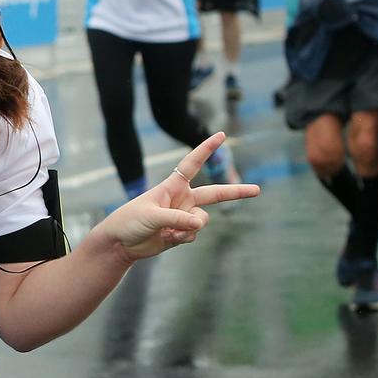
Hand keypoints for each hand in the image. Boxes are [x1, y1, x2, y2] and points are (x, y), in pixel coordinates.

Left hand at [99, 133, 258, 261]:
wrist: (120, 243)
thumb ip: (178, 218)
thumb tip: (201, 222)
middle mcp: (182, 199)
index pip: (193, 163)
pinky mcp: (181, 232)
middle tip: (258, 190)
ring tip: (171, 231)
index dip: (206, 149)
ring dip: (191, 227)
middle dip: (236, 192)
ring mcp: (183, 216)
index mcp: (173, 185)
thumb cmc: (130, 220)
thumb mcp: (152, 215)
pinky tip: (168, 238)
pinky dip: (184, 237)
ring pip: (203, 220)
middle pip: (214, 194)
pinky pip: (194, 234)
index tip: (221, 134)